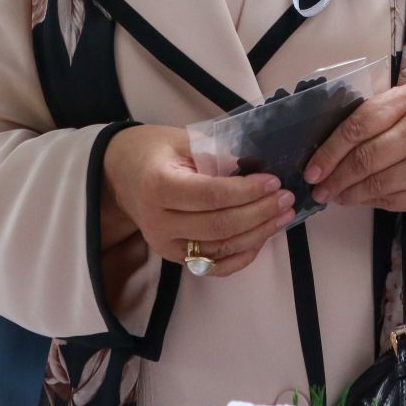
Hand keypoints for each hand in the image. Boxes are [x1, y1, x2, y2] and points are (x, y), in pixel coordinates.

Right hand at [101, 125, 295, 277]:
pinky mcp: (174, 258)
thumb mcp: (182, 139)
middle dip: (259, 213)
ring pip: (221, 248)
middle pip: (219, 226)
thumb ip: (216, 152)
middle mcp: (159, 222)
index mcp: (159, 186)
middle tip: (285, 198)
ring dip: (258, 234)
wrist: (120, 174)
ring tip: (283, 215)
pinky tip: (262, 238)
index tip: (273, 181)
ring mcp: (166, 245)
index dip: (246, 191)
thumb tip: (256, 166)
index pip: (210, 195)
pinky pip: (214, 266)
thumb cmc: (154, 151)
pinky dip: (242, 256)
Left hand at [303, 85, 405, 216]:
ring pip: (379, 184)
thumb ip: (374, 118)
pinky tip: (363, 200)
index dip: (330, 151)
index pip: (359, 126)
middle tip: (320, 189)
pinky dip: (374, 203)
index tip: (313, 168)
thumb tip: (328, 150)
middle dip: (337, 178)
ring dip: (351, 194)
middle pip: (367, 159)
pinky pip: (395, 201)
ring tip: (337, 196)